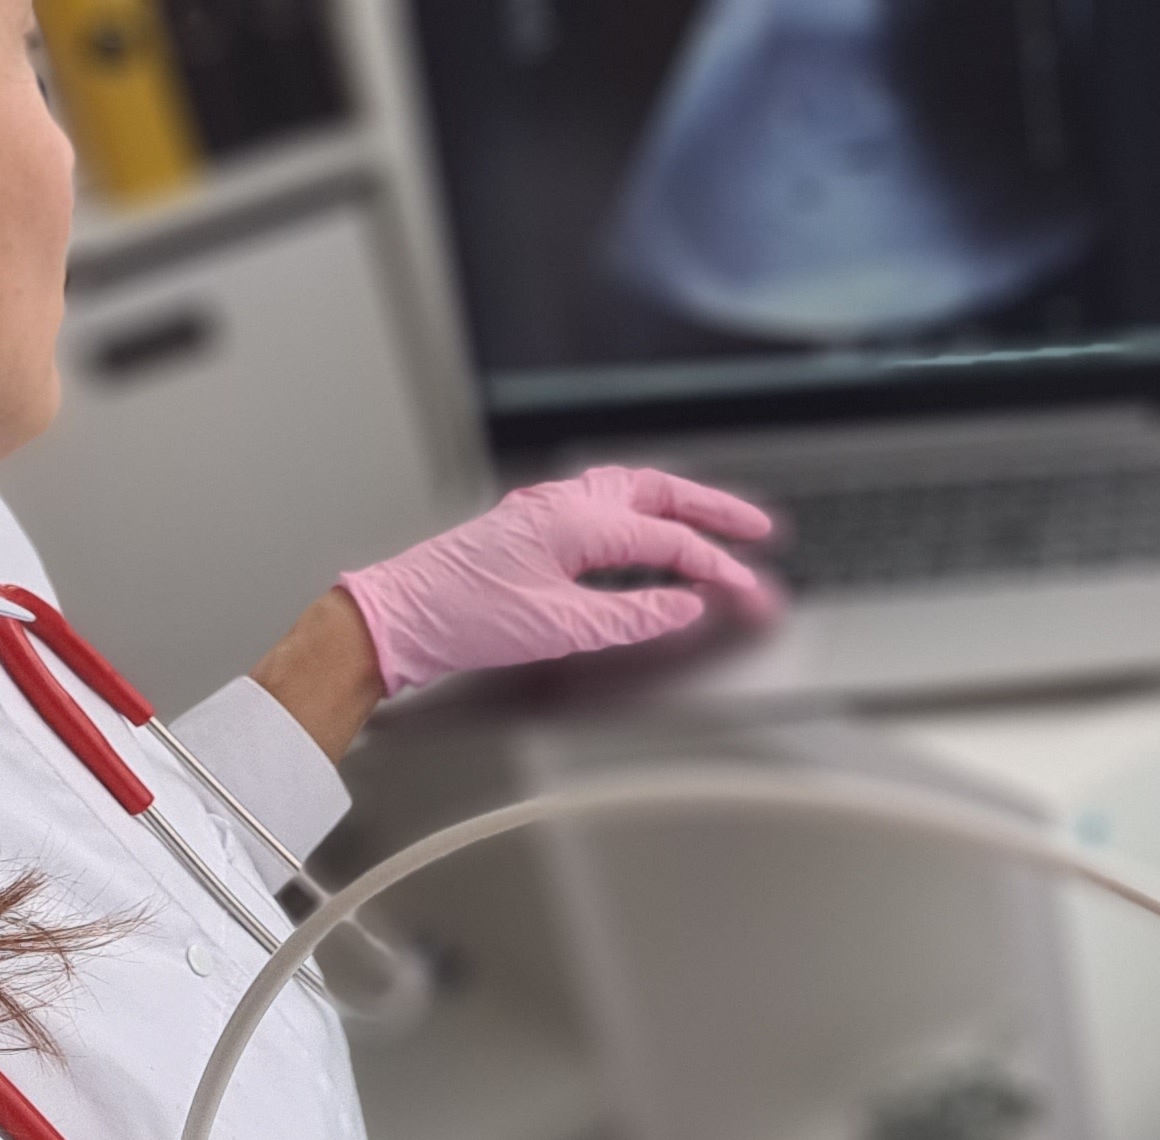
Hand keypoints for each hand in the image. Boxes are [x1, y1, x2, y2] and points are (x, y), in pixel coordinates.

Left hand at [333, 468, 783, 696]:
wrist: (398, 617)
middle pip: (658, 494)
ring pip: (631, 492)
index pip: (667, 540)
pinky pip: (605, 507)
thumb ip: (631, 615)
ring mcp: (547, 511)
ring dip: (680, 505)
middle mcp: (564, 504)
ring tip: (716, 525)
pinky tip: (649, 536)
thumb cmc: (462, 618)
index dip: (717, 567)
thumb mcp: (558, 628)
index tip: (750, 591)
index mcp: (576, 522)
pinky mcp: (534, 529)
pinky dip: (642, 515)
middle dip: (715, 511)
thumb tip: (685, 607)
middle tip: (761, 529)